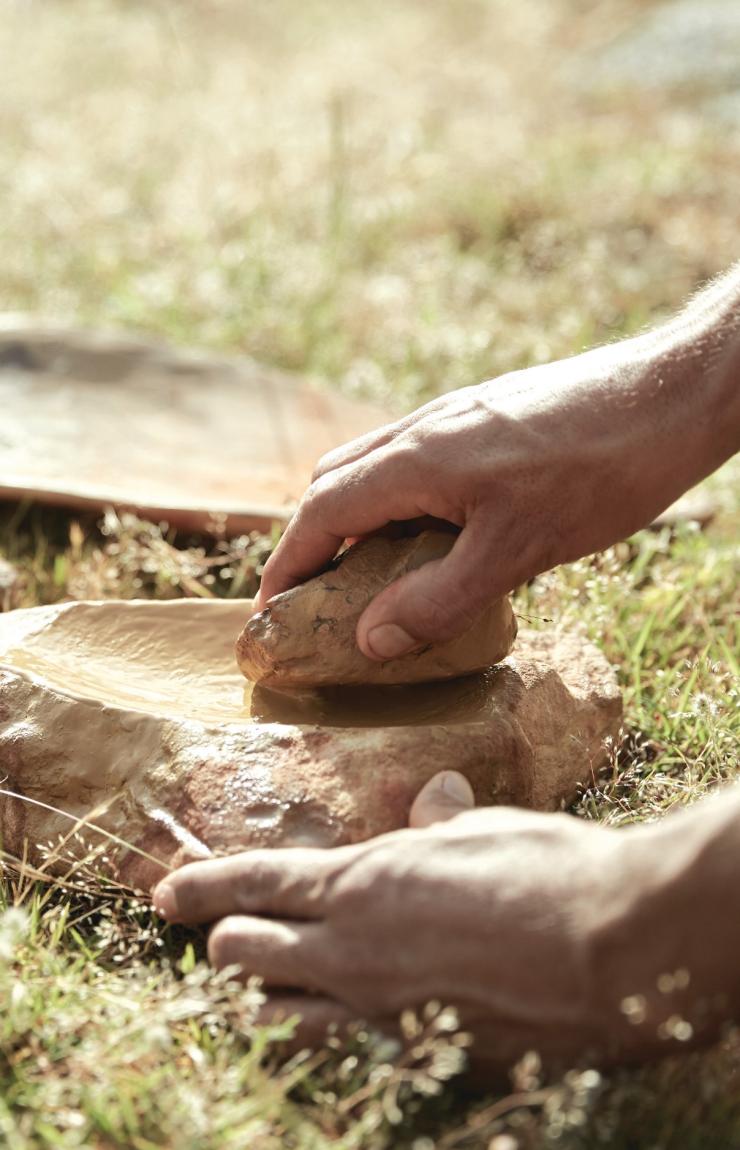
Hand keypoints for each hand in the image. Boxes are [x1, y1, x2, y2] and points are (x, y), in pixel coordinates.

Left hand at [152, 771, 630, 1070]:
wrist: (614, 952)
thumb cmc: (547, 873)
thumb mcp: (485, 830)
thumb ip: (441, 823)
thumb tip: (433, 796)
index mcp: (364, 884)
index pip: (257, 884)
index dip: (203, 888)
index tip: (165, 894)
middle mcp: (355, 953)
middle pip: (247, 957)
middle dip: (226, 944)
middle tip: (229, 936)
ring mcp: (383, 1012)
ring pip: (281, 1019)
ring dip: (260, 999)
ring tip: (259, 987)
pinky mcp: (419, 1054)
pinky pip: (347, 1049)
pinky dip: (328, 1034)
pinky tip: (347, 1024)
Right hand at [256, 341, 707, 660]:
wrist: (671, 395)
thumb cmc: (600, 472)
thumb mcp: (517, 552)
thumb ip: (437, 599)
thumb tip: (370, 641)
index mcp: (416, 459)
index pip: (320, 512)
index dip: (288, 566)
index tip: (271, 612)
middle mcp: (423, 429)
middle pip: (334, 482)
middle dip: (312, 541)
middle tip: (317, 600)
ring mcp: (454, 418)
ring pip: (373, 467)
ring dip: (355, 520)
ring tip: (370, 577)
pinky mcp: (485, 418)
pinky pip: (414, 461)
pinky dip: (398, 503)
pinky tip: (436, 537)